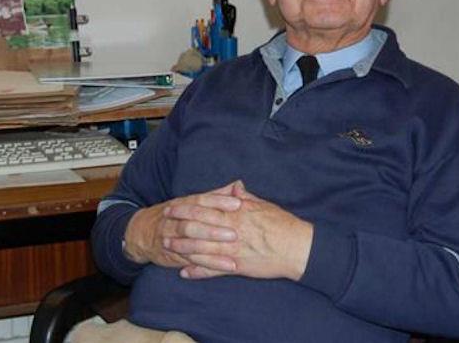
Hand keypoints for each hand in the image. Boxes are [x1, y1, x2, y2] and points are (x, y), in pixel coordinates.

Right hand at [123, 182, 241, 271]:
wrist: (141, 232)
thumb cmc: (174, 215)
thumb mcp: (192, 201)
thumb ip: (216, 195)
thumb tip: (238, 185)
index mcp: (183, 204)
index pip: (200, 201)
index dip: (218, 201)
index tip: (238, 204)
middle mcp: (175, 220)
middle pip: (194, 223)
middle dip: (214, 229)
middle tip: (235, 233)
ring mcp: (172, 239)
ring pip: (192, 245)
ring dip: (212, 252)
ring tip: (233, 258)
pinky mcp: (173, 255)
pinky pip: (191, 261)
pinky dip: (208, 265)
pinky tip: (223, 268)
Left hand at [163, 180, 312, 280]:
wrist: (296, 247)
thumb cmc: (282, 224)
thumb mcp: (263, 205)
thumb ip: (245, 197)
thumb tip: (235, 187)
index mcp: (236, 213)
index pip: (204, 207)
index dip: (185, 207)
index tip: (172, 206)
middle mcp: (230, 230)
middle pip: (197, 227)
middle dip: (178, 226)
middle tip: (162, 225)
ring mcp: (232, 250)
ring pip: (201, 249)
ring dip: (182, 248)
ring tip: (167, 247)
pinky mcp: (237, 267)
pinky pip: (213, 270)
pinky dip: (198, 272)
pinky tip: (184, 272)